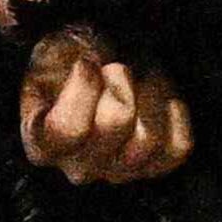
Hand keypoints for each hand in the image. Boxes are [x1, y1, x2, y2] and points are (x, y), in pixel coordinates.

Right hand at [15, 27, 187, 187]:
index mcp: (44, 144)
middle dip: (120, 79)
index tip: (87, 61)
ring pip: (148, 139)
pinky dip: (174, 114)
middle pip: (114, 124)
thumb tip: (86, 63)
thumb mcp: (55, 50)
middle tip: (116, 66)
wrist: (101, 65)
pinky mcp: (154, 166)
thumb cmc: (73, 59)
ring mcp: (118, 172)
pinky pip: (177, 146)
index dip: (84, 87)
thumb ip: (60, 57)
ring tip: (140, 76)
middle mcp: (79, 167)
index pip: (66, 129)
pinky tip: (160, 97)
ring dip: (150, 93)